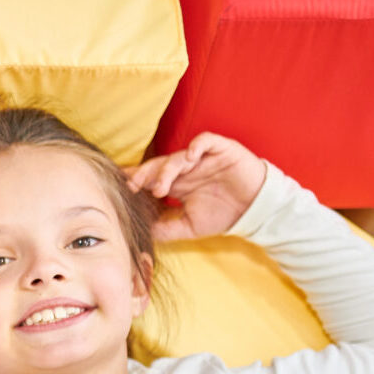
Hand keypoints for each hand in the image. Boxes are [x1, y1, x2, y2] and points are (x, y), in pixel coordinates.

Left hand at [128, 132, 266, 241]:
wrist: (254, 210)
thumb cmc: (223, 215)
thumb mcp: (188, 227)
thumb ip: (165, 228)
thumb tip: (141, 232)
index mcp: (176, 184)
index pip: (150, 178)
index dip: (135, 180)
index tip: (119, 190)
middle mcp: (186, 169)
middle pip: (158, 165)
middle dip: (143, 174)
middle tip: (133, 187)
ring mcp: (203, 158)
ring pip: (178, 156)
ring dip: (166, 170)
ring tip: (161, 188)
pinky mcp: (221, 149)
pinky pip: (205, 141)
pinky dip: (197, 146)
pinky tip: (191, 158)